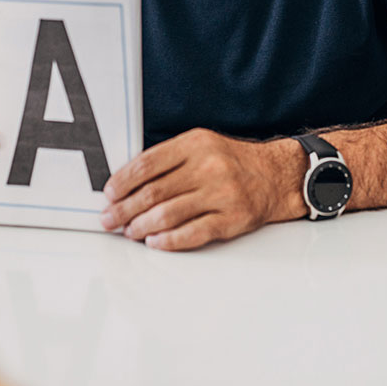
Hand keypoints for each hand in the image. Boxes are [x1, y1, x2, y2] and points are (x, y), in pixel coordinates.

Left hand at [99, 128, 305, 250]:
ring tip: (129, 231)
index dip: (123, 181)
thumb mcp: (202, 145)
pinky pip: (193, 233)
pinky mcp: (232, 218)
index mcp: (196, 143)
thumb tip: (127, 184)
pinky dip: (168, 240)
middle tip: (110, 219)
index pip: (148, 163)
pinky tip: (155, 242)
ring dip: (141, 226)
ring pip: (169, 214)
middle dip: (125, 208)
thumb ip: (169, 159)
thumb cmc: (232, 162)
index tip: (110, 194)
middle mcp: (208, 166)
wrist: (276, 175)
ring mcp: (222, 193)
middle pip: (154, 191)